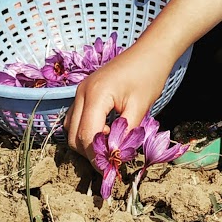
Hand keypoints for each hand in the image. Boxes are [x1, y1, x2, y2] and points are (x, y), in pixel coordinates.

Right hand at [67, 40, 177, 158]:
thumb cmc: (149, 75)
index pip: (87, 136)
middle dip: (90, 152)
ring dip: (86, 142)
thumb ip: (126, 133)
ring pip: (71, 128)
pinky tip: (106, 131)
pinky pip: (76, 118)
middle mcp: (81, 93)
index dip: (97, 157)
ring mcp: (80, 91)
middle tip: (111, 159)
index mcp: (95, 96)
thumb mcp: (140, 107)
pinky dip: (86, 130)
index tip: (110, 170)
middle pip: (73, 135)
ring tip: (110, 144)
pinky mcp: (84, 91)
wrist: (150, 50)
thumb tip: (116, 157)